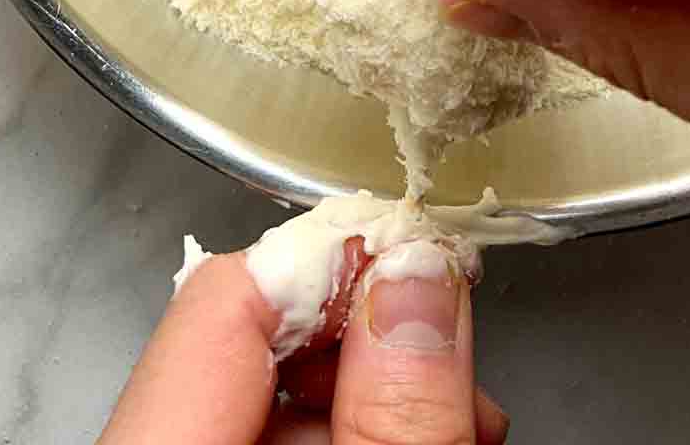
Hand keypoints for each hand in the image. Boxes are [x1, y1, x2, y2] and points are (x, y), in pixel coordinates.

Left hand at [98, 236, 507, 443]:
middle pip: (251, 346)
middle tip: (462, 374)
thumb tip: (417, 275)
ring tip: (457, 425)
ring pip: (265, 402)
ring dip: (371, 395)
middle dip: (372, 341)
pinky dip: (340, 438)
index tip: (424, 266)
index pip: (227, 293)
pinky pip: (261, 444)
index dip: (337, 263)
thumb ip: (398, 407)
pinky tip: (405, 442)